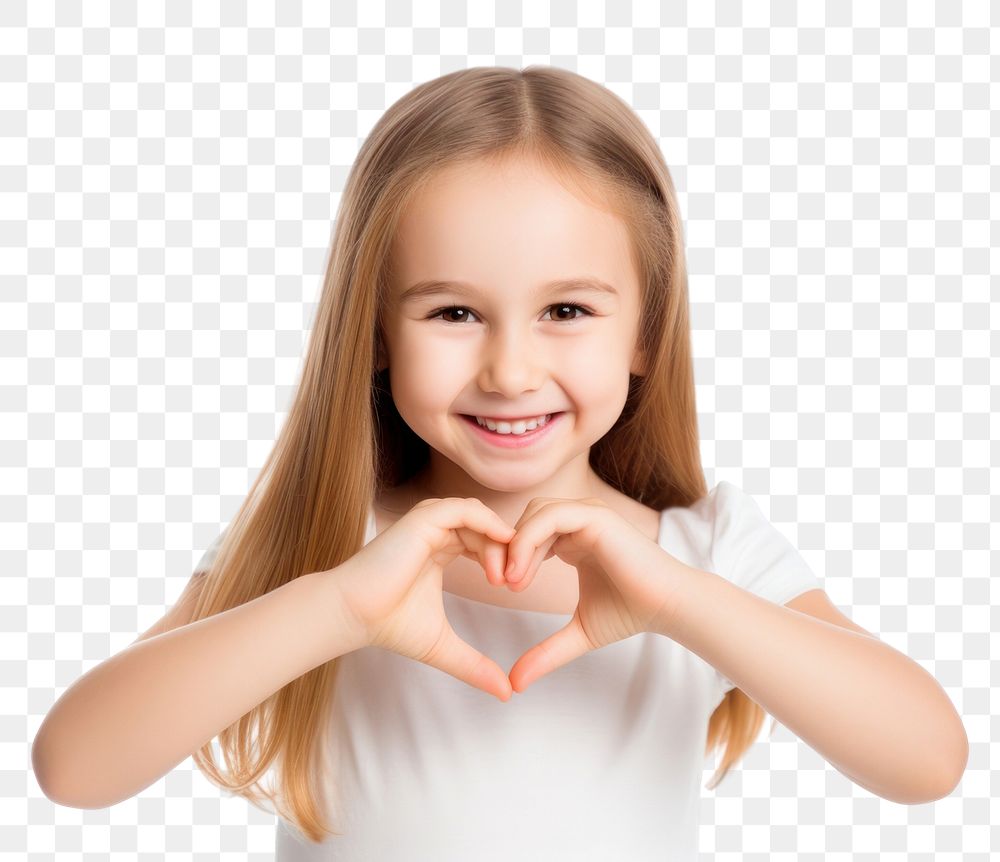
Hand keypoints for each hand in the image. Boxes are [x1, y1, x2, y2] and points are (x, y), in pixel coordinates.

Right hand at [334, 497, 516, 701]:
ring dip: (498, 543)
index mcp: (440, 549)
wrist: (353, 615)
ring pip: (479, 518)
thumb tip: (506, 693)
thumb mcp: (443, 646)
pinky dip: (488, 524)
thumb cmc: (389, 624)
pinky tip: (499, 552)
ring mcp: (428, 521)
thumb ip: (474, 665)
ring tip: (502, 579)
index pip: (485, 542)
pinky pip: (464, 509)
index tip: (515, 590)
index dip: (504, 561)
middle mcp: (435, 531)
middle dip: (507, 553)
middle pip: (487, 529)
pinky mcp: (422, 519)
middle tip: (517, 585)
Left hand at [503, 497, 690, 692]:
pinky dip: (528, 540)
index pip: (529, 533)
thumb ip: (546, 652)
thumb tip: (515, 682)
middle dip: (508, 547)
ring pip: (535, 514)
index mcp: (573, 538)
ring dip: (516, 545)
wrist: (668, 606)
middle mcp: (579, 521)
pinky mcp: (595, 516)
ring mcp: (588, 514)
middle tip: (500, 584)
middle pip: (526, 519)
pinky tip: (522, 572)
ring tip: (511, 581)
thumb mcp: (578, 633)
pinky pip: (550, 516)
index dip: (511, 556)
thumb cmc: (630, 613)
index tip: (503, 588)